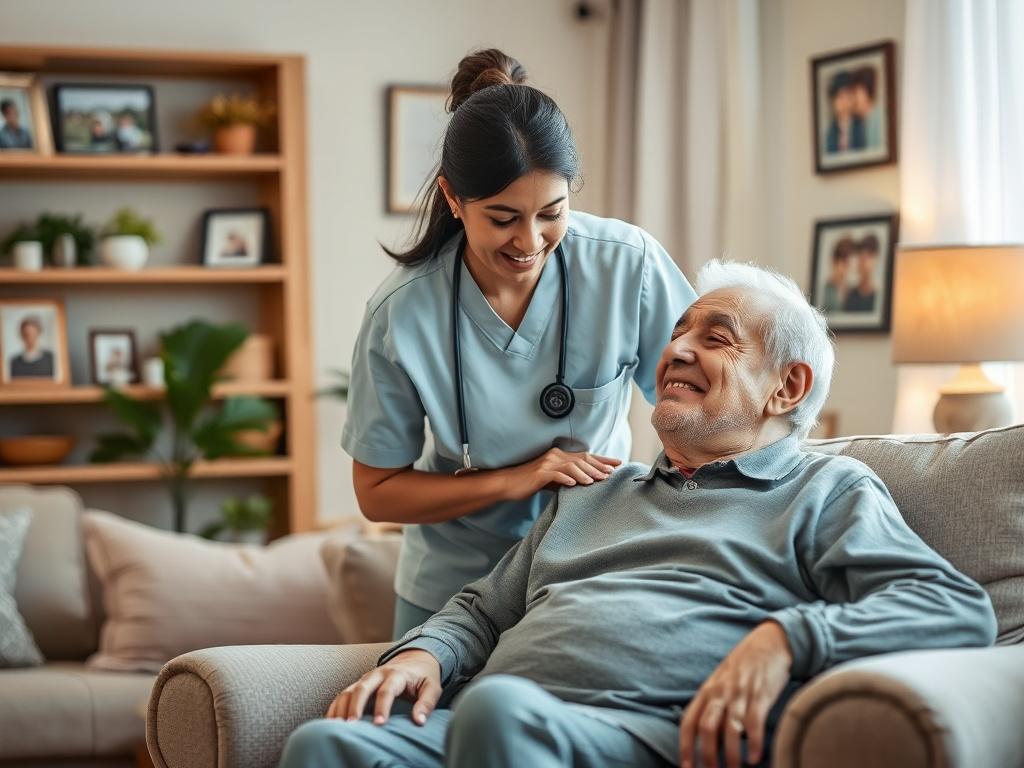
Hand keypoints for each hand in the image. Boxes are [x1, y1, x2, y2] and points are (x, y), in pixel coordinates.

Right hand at [326, 649, 441, 725]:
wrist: (415, 658)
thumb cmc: (424, 677)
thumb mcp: (432, 687)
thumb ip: (426, 703)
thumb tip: (418, 721)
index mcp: (397, 674)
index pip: (387, 690)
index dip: (382, 707)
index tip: (379, 724)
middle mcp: (378, 674)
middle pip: (362, 687)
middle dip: (356, 707)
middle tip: (352, 726)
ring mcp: (366, 678)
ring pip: (349, 690)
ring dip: (341, 708)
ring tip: (336, 727)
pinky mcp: (359, 684)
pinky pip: (342, 695)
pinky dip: (335, 708)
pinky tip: (330, 722)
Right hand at [502, 447, 621, 499]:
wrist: (508, 483)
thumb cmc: (530, 482)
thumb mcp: (552, 479)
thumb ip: (567, 477)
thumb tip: (585, 482)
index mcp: (560, 456)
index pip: (585, 456)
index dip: (602, 459)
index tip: (618, 463)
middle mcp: (555, 456)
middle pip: (582, 460)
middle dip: (598, 466)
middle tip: (611, 474)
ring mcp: (547, 463)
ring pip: (571, 466)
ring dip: (585, 473)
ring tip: (596, 481)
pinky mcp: (540, 472)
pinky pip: (556, 475)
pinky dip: (566, 479)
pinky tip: (575, 484)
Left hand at [679, 621, 792, 767]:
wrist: (770, 642)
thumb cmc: (744, 665)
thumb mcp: (721, 680)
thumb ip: (712, 703)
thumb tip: (705, 733)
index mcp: (707, 691)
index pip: (689, 721)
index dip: (685, 746)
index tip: (686, 767)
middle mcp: (720, 692)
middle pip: (707, 729)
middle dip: (707, 756)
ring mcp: (740, 693)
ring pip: (730, 729)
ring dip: (731, 755)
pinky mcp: (761, 694)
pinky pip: (755, 722)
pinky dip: (754, 742)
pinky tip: (754, 758)